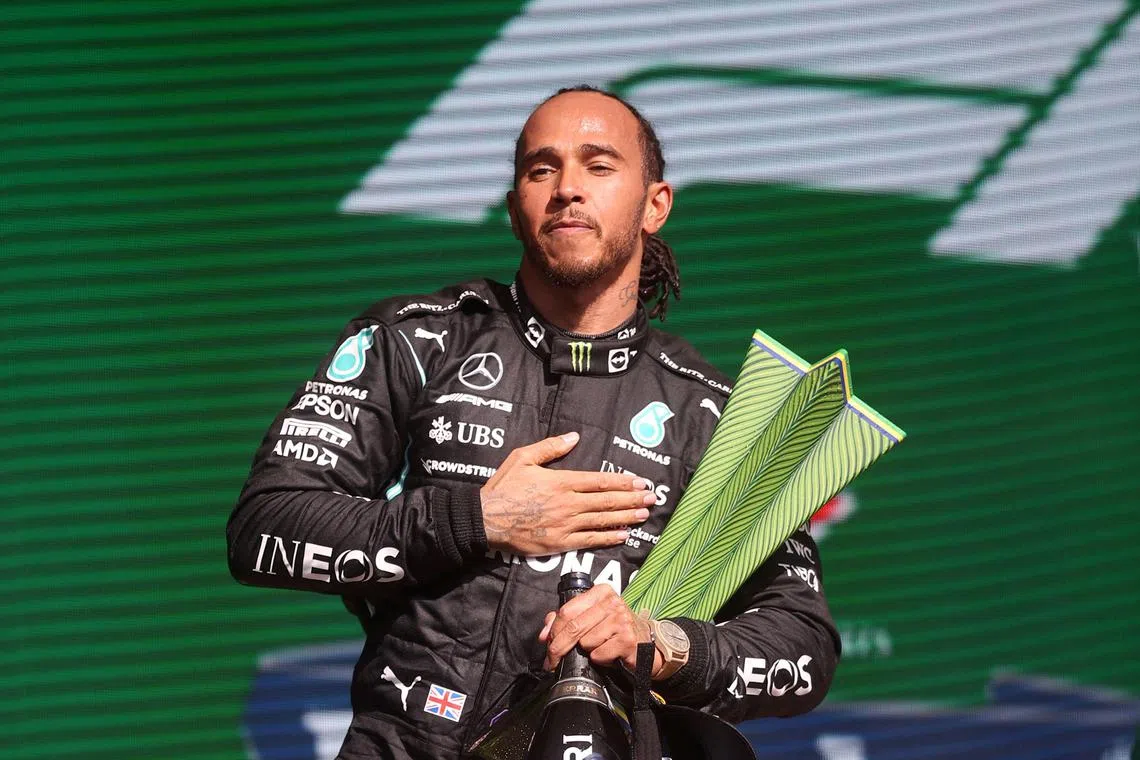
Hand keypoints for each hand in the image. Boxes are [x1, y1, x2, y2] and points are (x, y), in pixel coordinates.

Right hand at [480, 432, 655, 555]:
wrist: (486, 519)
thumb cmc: (503, 487)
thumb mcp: (523, 457)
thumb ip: (550, 447)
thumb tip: (574, 436)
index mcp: (561, 481)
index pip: (599, 480)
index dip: (622, 481)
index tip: (640, 481)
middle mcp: (568, 503)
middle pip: (607, 501)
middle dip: (632, 499)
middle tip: (652, 498)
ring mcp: (565, 525)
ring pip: (603, 520)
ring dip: (626, 517)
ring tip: (644, 515)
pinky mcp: (560, 543)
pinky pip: (590, 540)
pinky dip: (608, 538)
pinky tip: (623, 535)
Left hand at [538, 584, 662, 674]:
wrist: (644, 644)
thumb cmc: (614, 630)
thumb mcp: (591, 619)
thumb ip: (565, 621)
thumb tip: (543, 635)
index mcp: (601, 592)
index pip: (567, 610)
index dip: (553, 630)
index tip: (546, 645)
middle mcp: (612, 602)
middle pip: (573, 627)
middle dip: (558, 647)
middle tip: (551, 662)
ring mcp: (621, 619)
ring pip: (586, 642)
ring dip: (587, 652)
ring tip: (599, 648)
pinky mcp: (627, 639)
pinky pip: (599, 654)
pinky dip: (600, 659)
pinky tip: (610, 654)